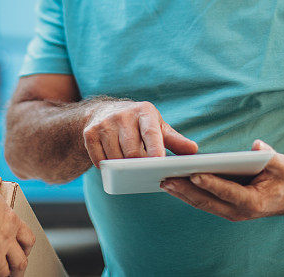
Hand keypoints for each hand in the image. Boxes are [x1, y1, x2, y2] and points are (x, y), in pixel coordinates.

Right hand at [83, 100, 197, 166]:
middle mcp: (123, 115)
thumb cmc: (138, 124)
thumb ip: (175, 140)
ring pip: (115, 158)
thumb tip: (194, 151)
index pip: (150, 133)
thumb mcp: (158, 127)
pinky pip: (99, 160)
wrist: (104, 112)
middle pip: (132, 152)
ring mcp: (104, 123)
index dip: (154, 149)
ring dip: (123, 168)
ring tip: (128, 165)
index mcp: (144, 112)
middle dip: (138, 165)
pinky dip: (107, 167)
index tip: (158, 164)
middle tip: (143, 171)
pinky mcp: (89, 133)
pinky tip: (112, 162)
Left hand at [160, 140, 283, 220]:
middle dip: (186, 190)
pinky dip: (186, 194)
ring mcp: (230, 213)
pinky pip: (202, 203)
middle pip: (208, 201)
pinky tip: (172, 185)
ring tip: (163, 181)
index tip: (193, 174)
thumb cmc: (283, 178)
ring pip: (201, 204)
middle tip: (166, 178)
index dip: (211, 183)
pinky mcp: (223, 210)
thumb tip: (257, 147)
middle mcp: (239, 211)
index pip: (228, 192)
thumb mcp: (283, 165)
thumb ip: (270, 156)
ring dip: (181, 194)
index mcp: (253, 201)